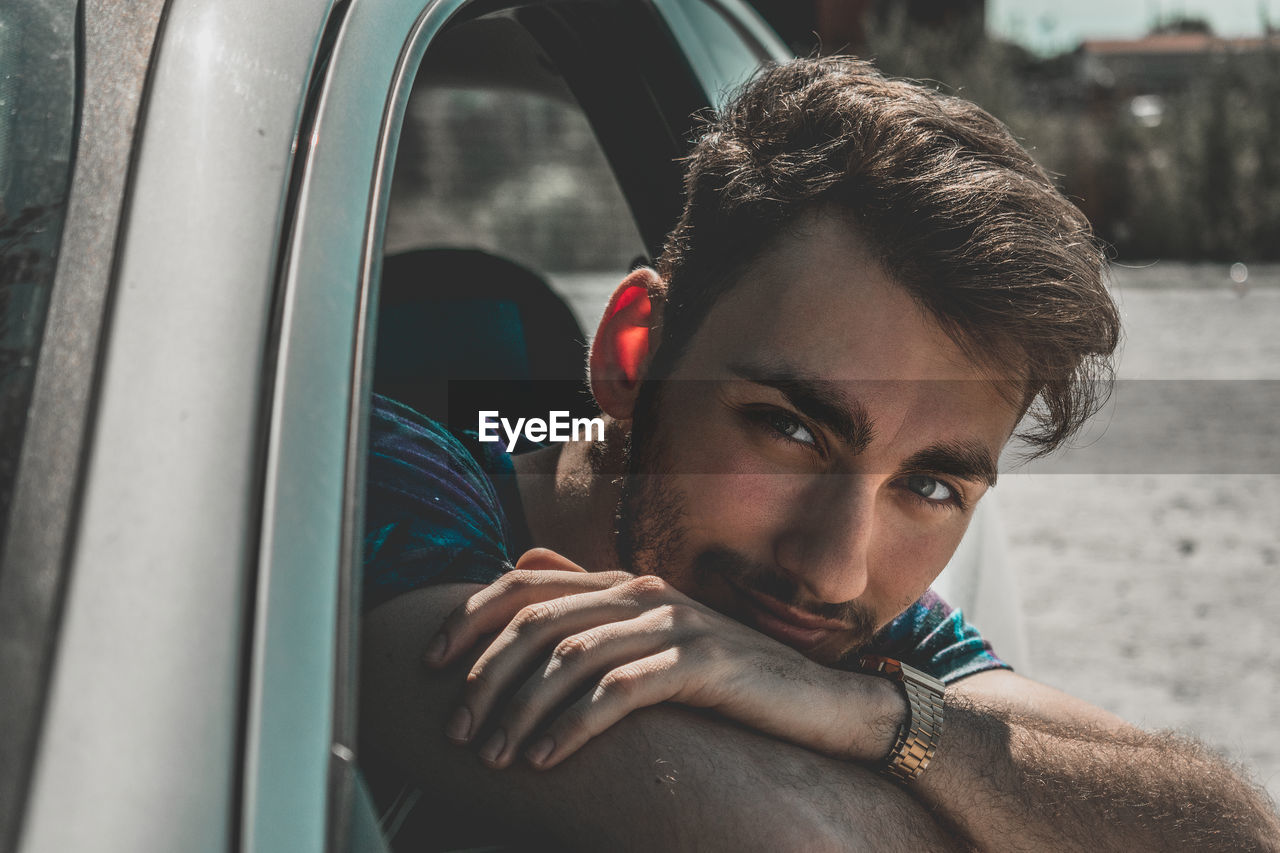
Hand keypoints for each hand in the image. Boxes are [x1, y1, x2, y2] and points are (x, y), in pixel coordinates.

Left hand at [424, 548, 903, 769]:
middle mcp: (644, 592)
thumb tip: (523, 561)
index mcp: (625, 583)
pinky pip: (619, 691)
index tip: (429, 662)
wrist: (819, 699)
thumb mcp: (655, 636)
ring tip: (495, 755)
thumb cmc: (728, 677)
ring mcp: (675, 624)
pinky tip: (545, 758)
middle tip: (458, 729)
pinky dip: (572, 726)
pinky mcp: (701, 663)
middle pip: (538, 623)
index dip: (470, 618)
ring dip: (521, 710)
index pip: (526, 583)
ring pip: (570, 657)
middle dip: (485, 678)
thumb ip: (592, 602)